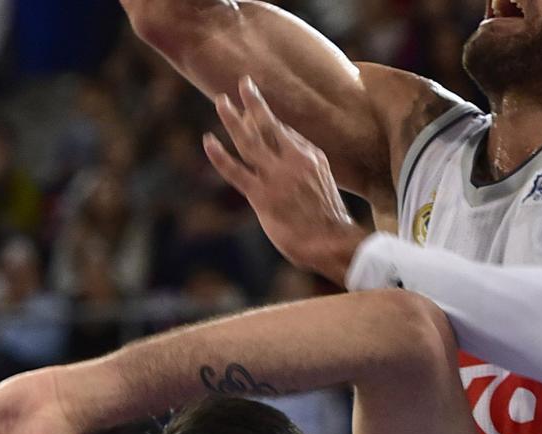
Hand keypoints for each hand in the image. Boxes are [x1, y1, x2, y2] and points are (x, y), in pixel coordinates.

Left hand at [204, 77, 367, 283]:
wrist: (333, 243)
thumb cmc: (329, 221)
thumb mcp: (322, 186)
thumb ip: (305, 171)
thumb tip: (292, 165)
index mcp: (312, 156)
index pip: (285, 131)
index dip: (267, 120)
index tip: (254, 111)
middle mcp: (294, 160)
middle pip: (269, 124)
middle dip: (254, 101)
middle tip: (242, 83)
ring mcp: (277, 177)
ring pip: (250, 140)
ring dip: (233, 118)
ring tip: (221, 102)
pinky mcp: (262, 196)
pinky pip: (236, 170)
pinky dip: (220, 155)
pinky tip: (208, 141)